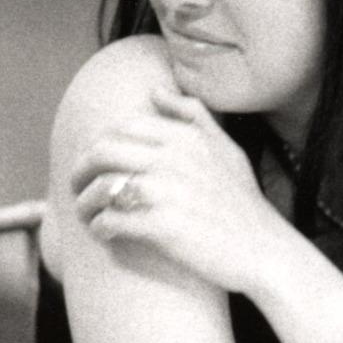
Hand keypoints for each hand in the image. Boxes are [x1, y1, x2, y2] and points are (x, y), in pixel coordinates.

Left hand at [70, 87, 286, 293]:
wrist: (264, 250)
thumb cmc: (242, 202)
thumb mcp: (226, 148)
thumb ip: (193, 115)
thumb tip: (156, 91)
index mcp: (184, 137)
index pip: (122, 127)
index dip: (101, 145)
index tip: (96, 164)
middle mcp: (172, 159)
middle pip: (101, 152)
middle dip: (81, 170)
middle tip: (78, 187)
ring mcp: (165, 192)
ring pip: (100, 187)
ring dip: (85, 203)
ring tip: (87, 214)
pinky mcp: (161, 227)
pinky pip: (110, 221)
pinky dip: (99, 227)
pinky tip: (104, 233)